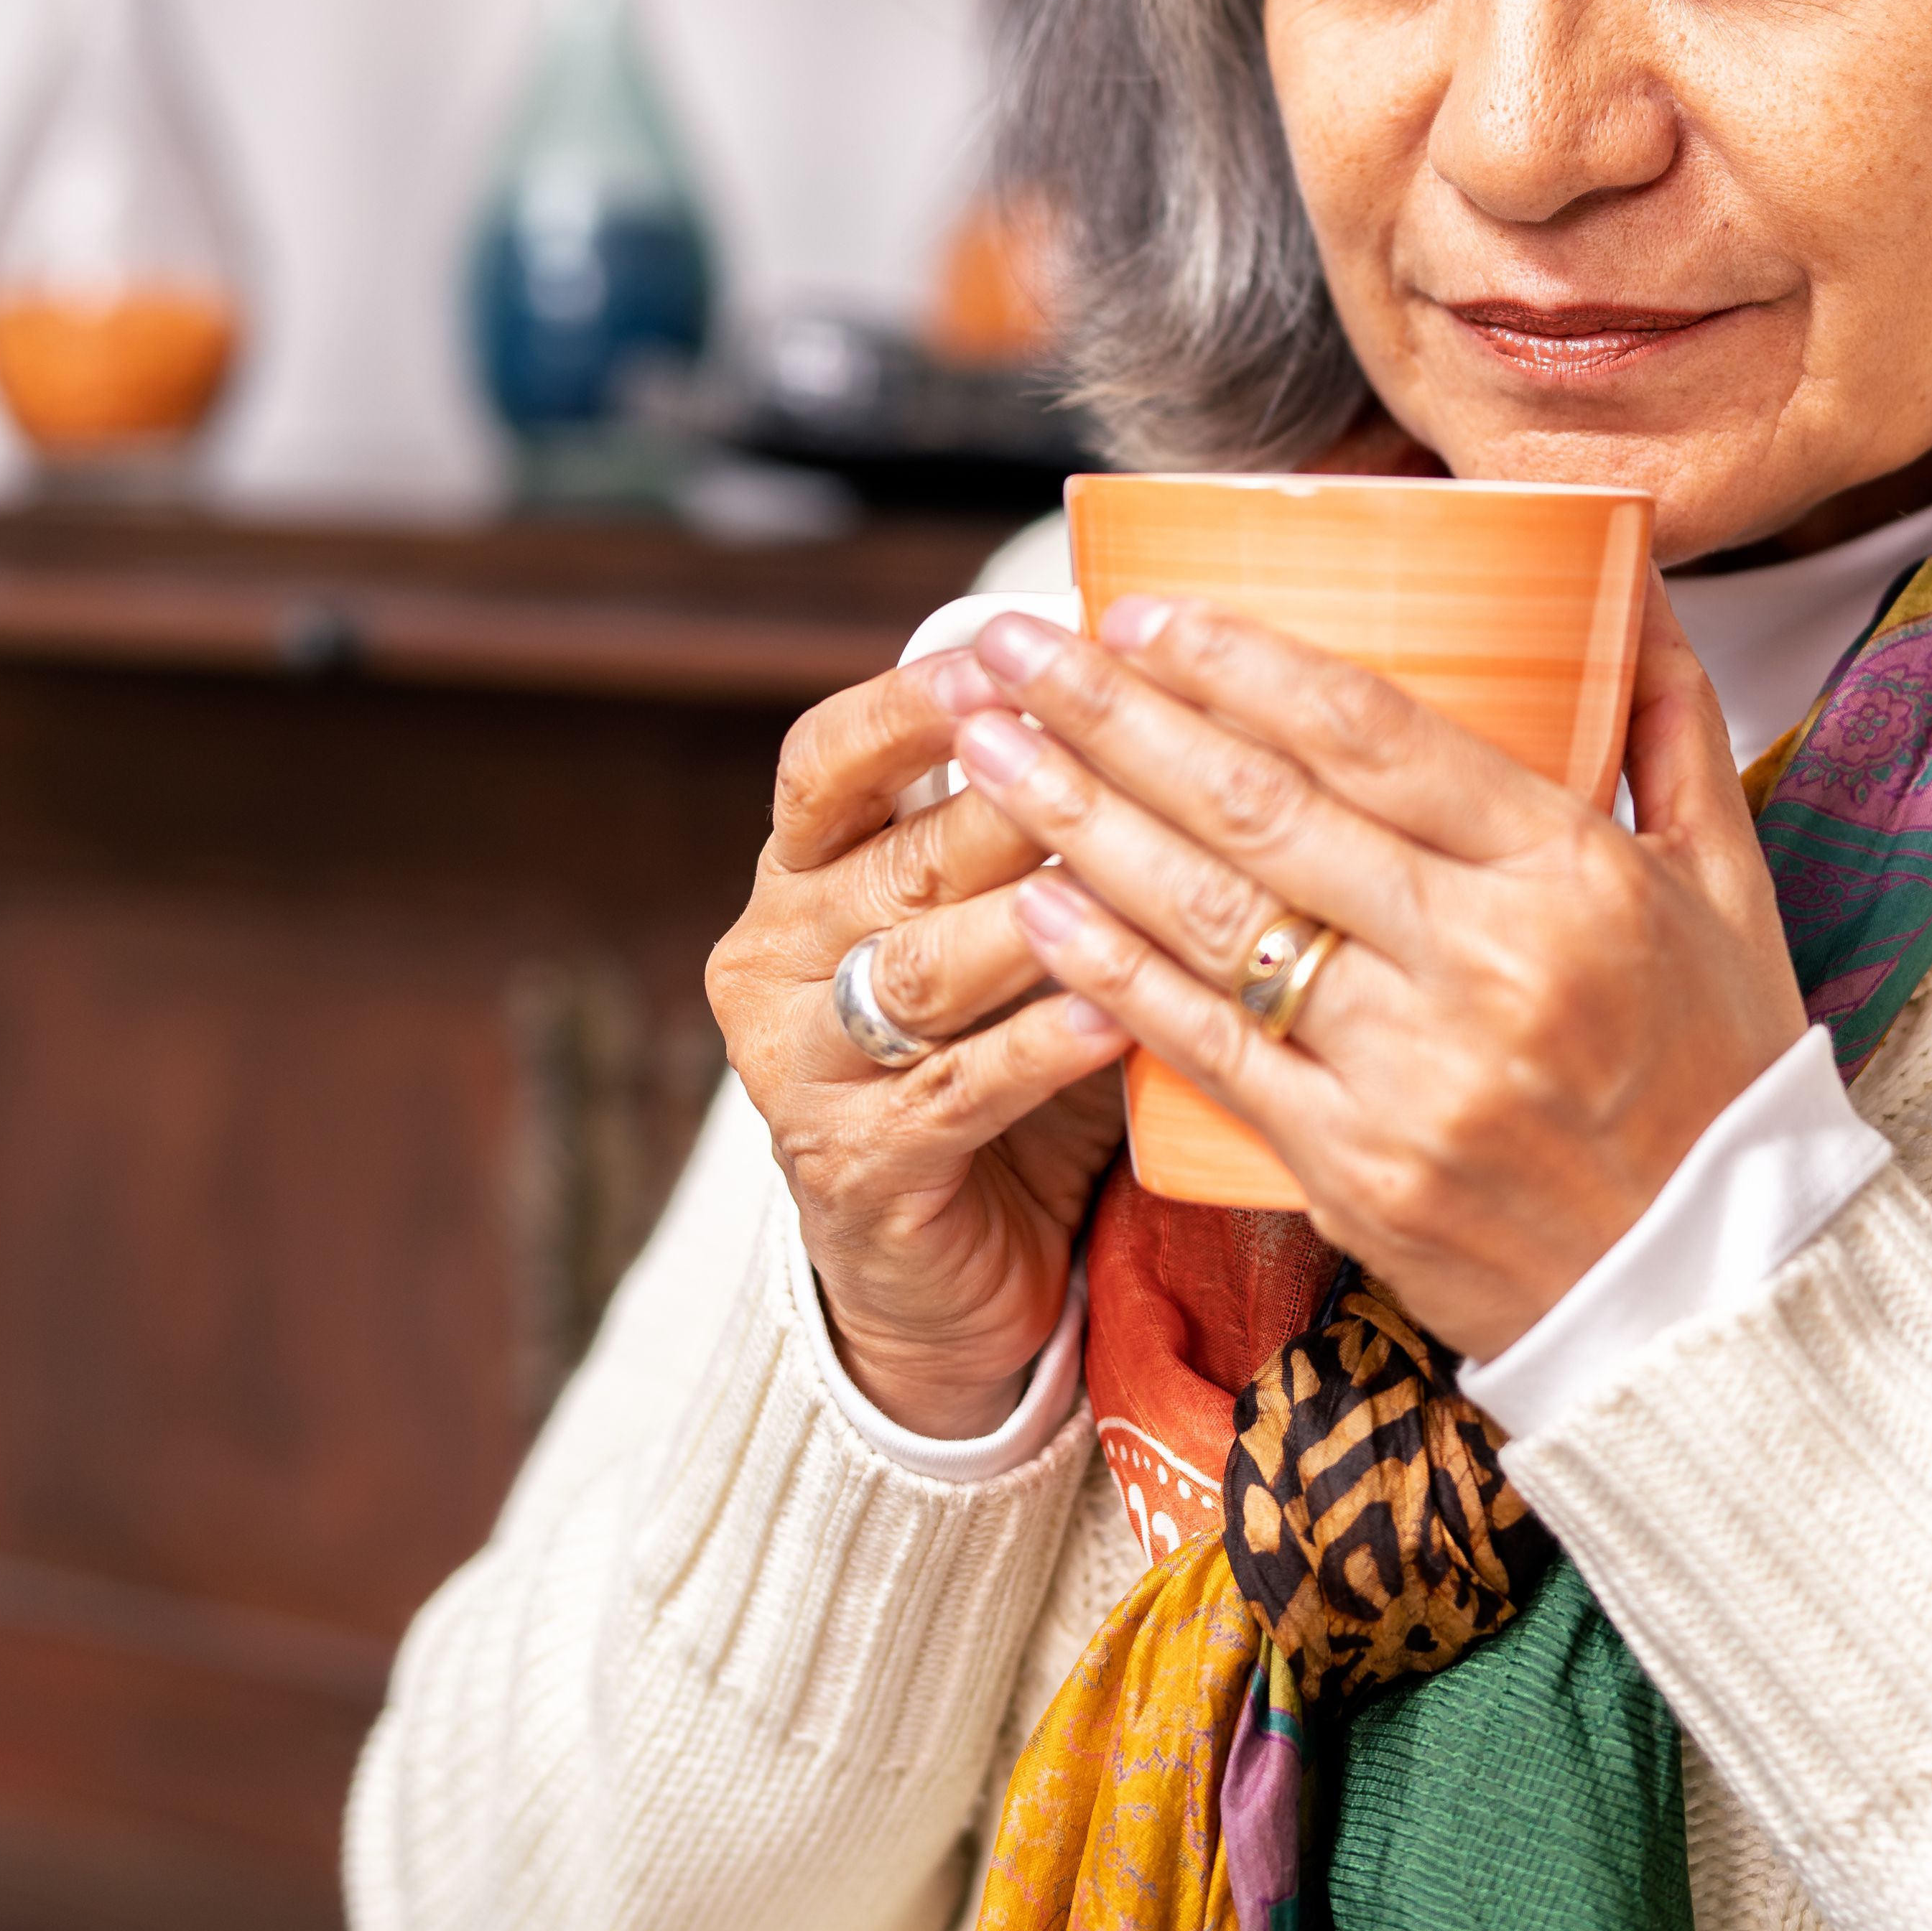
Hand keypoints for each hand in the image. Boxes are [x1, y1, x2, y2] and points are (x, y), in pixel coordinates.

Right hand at [703, 654, 1132, 1437]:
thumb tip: (1158, 685)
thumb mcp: (1003, 927)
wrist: (944, 1270)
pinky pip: (956, 1092)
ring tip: (1134, 876)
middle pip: (896, 858)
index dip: (909, 707)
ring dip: (1034, 918)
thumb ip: (1040, 824)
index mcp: (798, 875)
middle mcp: (773, 957)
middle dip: (1014, 800)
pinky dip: (1041, 1047)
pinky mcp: (853, 1169)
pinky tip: (1121, 1013)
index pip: (824, 761)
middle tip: (1113, 751)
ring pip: (919, 971)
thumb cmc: (996, 1055)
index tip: (1004, 659)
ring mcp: (797, 1068)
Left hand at [928, 583, 1805, 1357]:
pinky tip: (1035, 902)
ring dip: (1077, 821)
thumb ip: (1668, 722)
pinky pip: (1208, 1050)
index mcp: (1574, 875)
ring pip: (1213, 921)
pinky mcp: (1356, 1171)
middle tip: (1009, 644)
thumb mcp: (1729, 884)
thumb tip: (1629, 576)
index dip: (1238, 661)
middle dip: (1112, 713)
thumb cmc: (1720, 1072)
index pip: (1373, 734)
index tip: (1139, 608)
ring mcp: (1412, 1076)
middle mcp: (1488, 965)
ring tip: (984, 747)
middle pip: (1261, 810)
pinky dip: (1110, 971)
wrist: (1720, 1293)